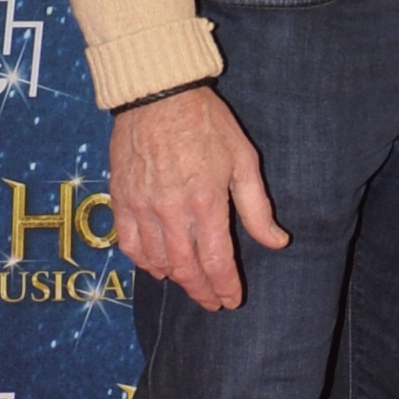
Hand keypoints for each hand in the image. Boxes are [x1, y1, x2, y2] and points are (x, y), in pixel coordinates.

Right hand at [108, 86, 288, 312]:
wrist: (158, 95)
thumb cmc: (206, 123)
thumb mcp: (244, 160)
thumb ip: (258, 207)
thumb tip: (277, 242)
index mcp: (206, 202)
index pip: (216, 261)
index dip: (225, 286)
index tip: (232, 300)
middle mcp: (171, 211)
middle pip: (185, 269)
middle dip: (202, 291)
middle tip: (213, 302)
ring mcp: (142, 207)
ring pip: (156, 261)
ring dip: (175, 278)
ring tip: (190, 283)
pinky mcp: (120, 199)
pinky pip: (128, 244)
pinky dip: (143, 261)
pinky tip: (156, 265)